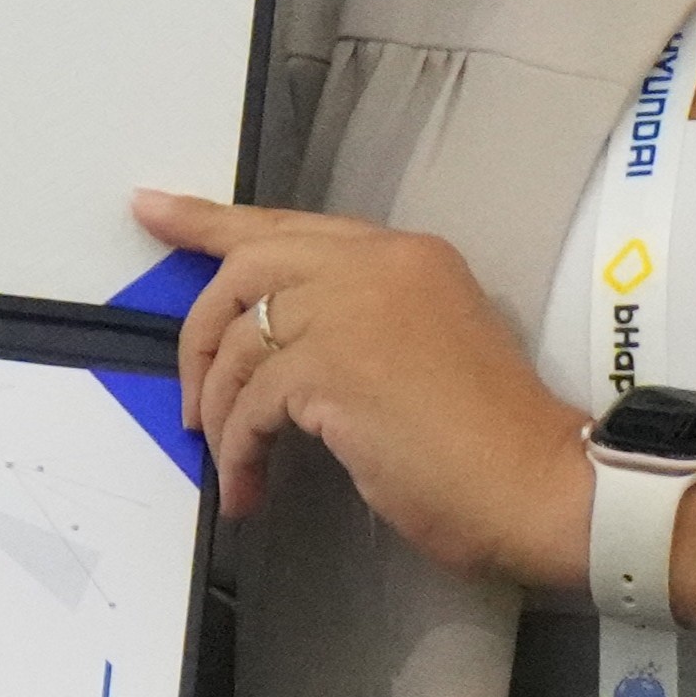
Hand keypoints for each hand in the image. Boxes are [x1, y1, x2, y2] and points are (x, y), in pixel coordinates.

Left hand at [130, 190, 590, 593]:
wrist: (542, 485)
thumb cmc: (494, 438)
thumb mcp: (427, 346)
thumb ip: (361, 321)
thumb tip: (282, 351)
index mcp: (405, 253)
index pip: (288, 227)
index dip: (210, 222)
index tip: (153, 210)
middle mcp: (376, 265)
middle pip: (246, 270)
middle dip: (199, 333)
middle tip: (188, 395)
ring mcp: (353, 311)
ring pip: (239, 345)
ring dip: (220, 411)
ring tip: (231, 462)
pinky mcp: (333, 370)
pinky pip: (250, 403)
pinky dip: (239, 448)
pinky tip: (250, 486)